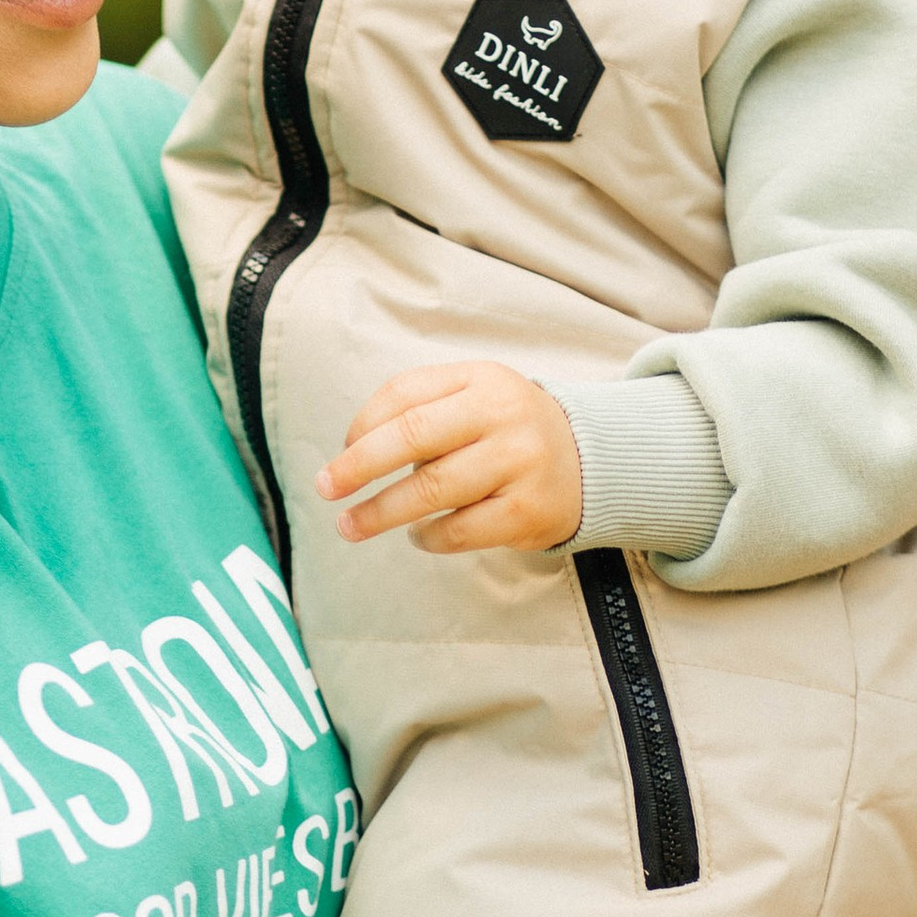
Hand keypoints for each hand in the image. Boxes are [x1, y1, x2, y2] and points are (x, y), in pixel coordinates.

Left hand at [316, 360, 583, 553]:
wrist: (592, 462)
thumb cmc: (507, 431)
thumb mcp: (473, 398)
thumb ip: (418, 410)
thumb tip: (352, 452)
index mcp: (481, 379)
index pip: (404, 394)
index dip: (362, 425)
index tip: (341, 452)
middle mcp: (502, 415)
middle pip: (412, 437)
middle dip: (358, 466)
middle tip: (325, 488)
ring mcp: (519, 463)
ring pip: (431, 490)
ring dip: (381, 512)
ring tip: (352, 526)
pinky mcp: (528, 511)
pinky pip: (459, 530)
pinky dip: (427, 537)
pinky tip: (417, 535)